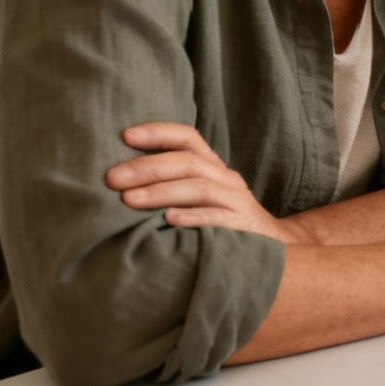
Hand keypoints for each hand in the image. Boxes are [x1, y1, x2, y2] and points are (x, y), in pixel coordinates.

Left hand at [106, 122, 302, 243]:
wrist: (272, 252)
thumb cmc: (220, 226)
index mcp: (213, 168)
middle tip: (112, 178)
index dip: (158, 133)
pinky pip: (218, 218)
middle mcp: (226, 179)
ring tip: (128, 200)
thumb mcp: (200, 200)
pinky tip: (168, 220)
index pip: (188, 139)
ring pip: (199, 187)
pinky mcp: (243, 227)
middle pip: (188, 162)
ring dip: (161, 191)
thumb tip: (119, 183)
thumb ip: (172, 187)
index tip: (125, 135)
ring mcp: (237, 202)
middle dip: (147, 167)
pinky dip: (193, 216)